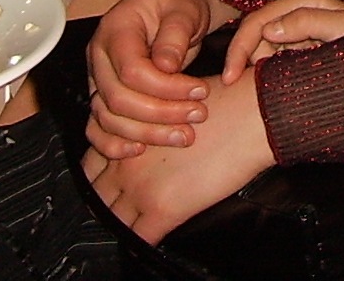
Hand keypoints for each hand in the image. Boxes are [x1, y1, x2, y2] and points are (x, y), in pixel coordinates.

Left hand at [84, 65, 275, 243]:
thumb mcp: (176, 103)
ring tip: (132, 224)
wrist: (252, 114)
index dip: (96, 175)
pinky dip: (140, 242)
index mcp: (129, 131)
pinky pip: (139, 239)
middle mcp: (127, 160)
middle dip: (101, 202)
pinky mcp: (164, 209)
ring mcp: (141, 187)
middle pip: (94, 193)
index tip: (103, 183)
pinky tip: (152, 236)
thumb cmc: (226, 102)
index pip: (91, 161)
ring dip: (119, 223)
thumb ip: (153, 124)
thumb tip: (154, 138)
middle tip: (113, 208)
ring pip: (111, 219)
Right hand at [86, 0, 223, 159]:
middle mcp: (99, 56)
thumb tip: (167, 66)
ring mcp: (98, 78)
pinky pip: (97, 128)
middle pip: (118, 99)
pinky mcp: (103, 96)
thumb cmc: (176, 3)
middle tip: (198, 116)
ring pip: (108, 118)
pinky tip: (141, 150)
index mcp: (116, 29)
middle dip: (161, 115)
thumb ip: (175, 35)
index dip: (167, 88)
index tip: (201, 91)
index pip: (132, 71)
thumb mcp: (184, 9)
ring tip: (184, 135)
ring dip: (147, 133)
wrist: (170, 4)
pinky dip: (114, 145)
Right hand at [221, 0, 343, 80]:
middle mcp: (299, 12)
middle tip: (247, 89)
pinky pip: (275, 62)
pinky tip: (278, 89)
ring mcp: (300, 32)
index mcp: (305, 0)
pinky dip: (270, 75)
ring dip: (259, 70)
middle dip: (246, 61)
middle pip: (254, 34)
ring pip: (262, 50)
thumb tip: (269, 30)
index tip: (230, 80)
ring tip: (274, 88)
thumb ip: (310, 22)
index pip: (258, 20)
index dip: (239, 48)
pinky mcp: (303, 51)